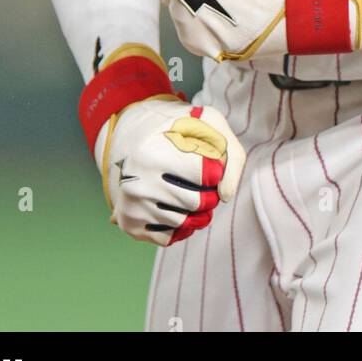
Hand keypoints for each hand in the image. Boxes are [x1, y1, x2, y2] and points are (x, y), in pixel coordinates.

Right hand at [96, 94, 245, 246]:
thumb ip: (231, 154)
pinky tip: (177, 207)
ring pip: (185, 222)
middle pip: (197, 202)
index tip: (210, 165)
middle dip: (209, 195)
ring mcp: (131, 206)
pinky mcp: (130, 225)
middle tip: (205, 184)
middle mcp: (137, 182)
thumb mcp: (207, 123)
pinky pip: (170, 237)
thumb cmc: (178, 130)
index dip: (216, 170)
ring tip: (193, 195)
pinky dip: (181, 226)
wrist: (133, 138)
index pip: (207, 174)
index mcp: (153, 152)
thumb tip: (226, 196)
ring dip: (198, 212)